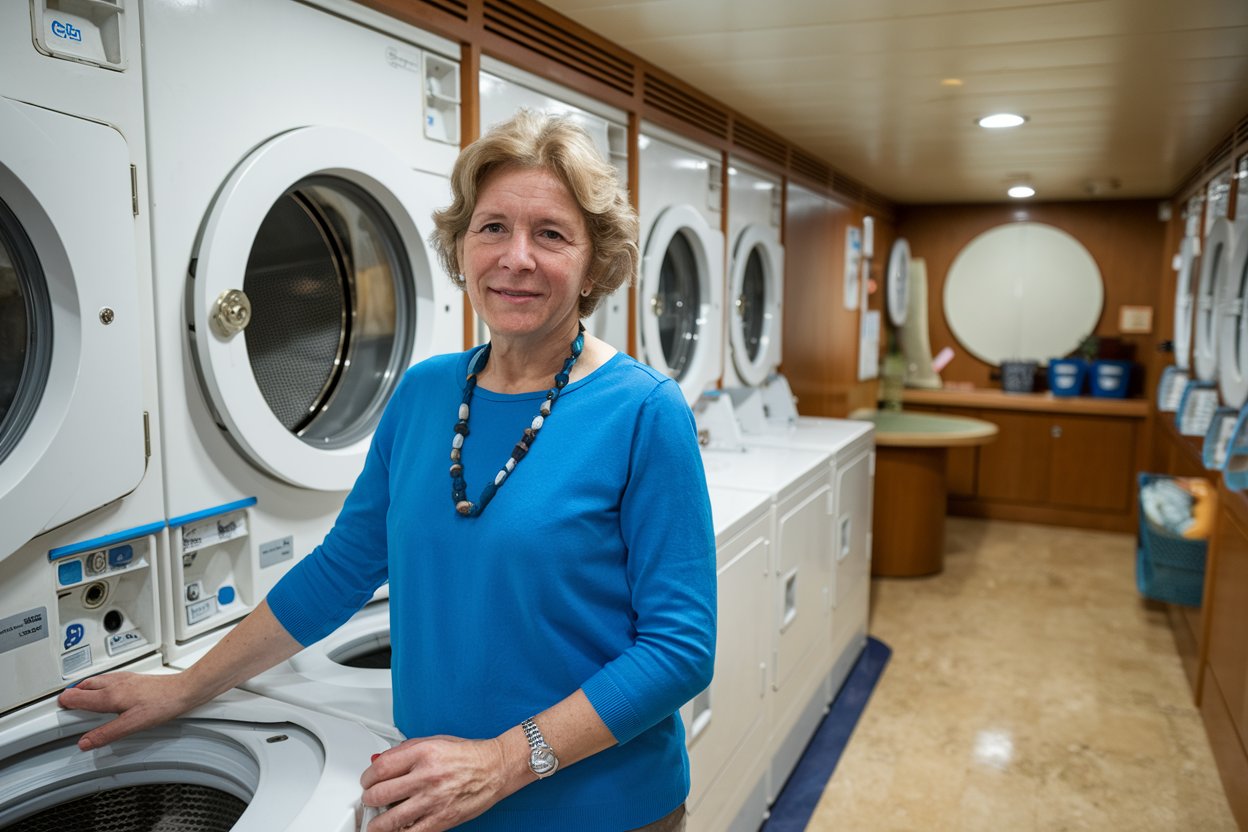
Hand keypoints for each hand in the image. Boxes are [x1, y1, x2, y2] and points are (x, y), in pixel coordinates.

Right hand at [56, 671, 196, 750]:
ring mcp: (125, 679)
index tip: (58, 709)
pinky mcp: (135, 678)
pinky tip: (107, 689)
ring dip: (85, 686)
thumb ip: (106, 733)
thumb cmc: (162, 704)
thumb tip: (85, 742)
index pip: (78, 696)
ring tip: (80, 694)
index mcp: (110, 695)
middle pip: (85, 685)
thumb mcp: (131, 725)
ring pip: (97, 680)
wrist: (184, 690)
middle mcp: (115, 683)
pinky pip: (109, 678)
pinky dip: (100, 684)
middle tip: (65, 702)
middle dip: (73, 693)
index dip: (65, 703)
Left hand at [360, 735, 516, 831]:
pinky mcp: (441, 819)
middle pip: (380, 794)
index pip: (380, 768)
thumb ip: (405, 751)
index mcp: (424, 753)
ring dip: (377, 823)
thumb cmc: (468, 755)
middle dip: (369, 800)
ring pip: (390, 820)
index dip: (367, 778)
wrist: (495, 768)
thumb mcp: (434, 741)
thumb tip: (379, 762)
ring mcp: (434, 800)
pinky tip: (395, 830)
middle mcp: (427, 776)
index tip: (367, 782)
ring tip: (376, 822)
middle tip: (370, 800)